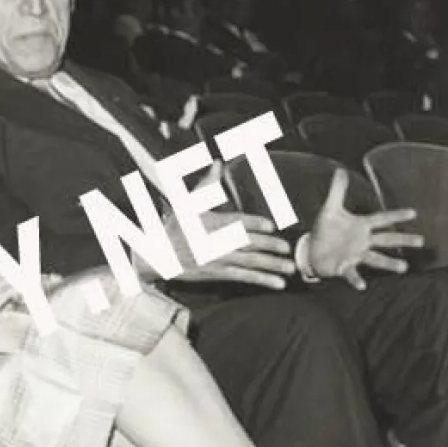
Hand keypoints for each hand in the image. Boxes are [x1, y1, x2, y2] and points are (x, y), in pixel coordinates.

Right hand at [139, 162, 294, 288]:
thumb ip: (207, 184)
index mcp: (210, 222)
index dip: (253, 223)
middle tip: (287, 248)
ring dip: (271, 266)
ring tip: (290, 268)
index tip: (270, 225)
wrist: (157, 257)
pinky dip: (261, 280)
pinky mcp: (218, 274)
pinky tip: (277, 283)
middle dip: (268, 246)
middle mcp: (215, 242)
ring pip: (248, 262)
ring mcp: (218, 260)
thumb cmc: (175, 228)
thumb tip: (218, 162)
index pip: (234, 222)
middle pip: (246, 243)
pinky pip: (243, 277)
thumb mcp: (187, 203)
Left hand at [308, 169, 424, 289]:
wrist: (311, 249)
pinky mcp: (344, 267)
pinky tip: (362, 285)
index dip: (395, 215)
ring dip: (388, 263)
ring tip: (403, 267)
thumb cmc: (325, 230)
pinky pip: (352, 273)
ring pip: (375, 259)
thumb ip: (337, 191)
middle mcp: (362, 241)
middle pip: (386, 239)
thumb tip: (340, 170)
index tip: (413, 212)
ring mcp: (355, 255)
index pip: (381, 219)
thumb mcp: (330, 209)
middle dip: (402, 239)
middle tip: (421, 241)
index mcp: (361, 226)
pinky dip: (356, 279)